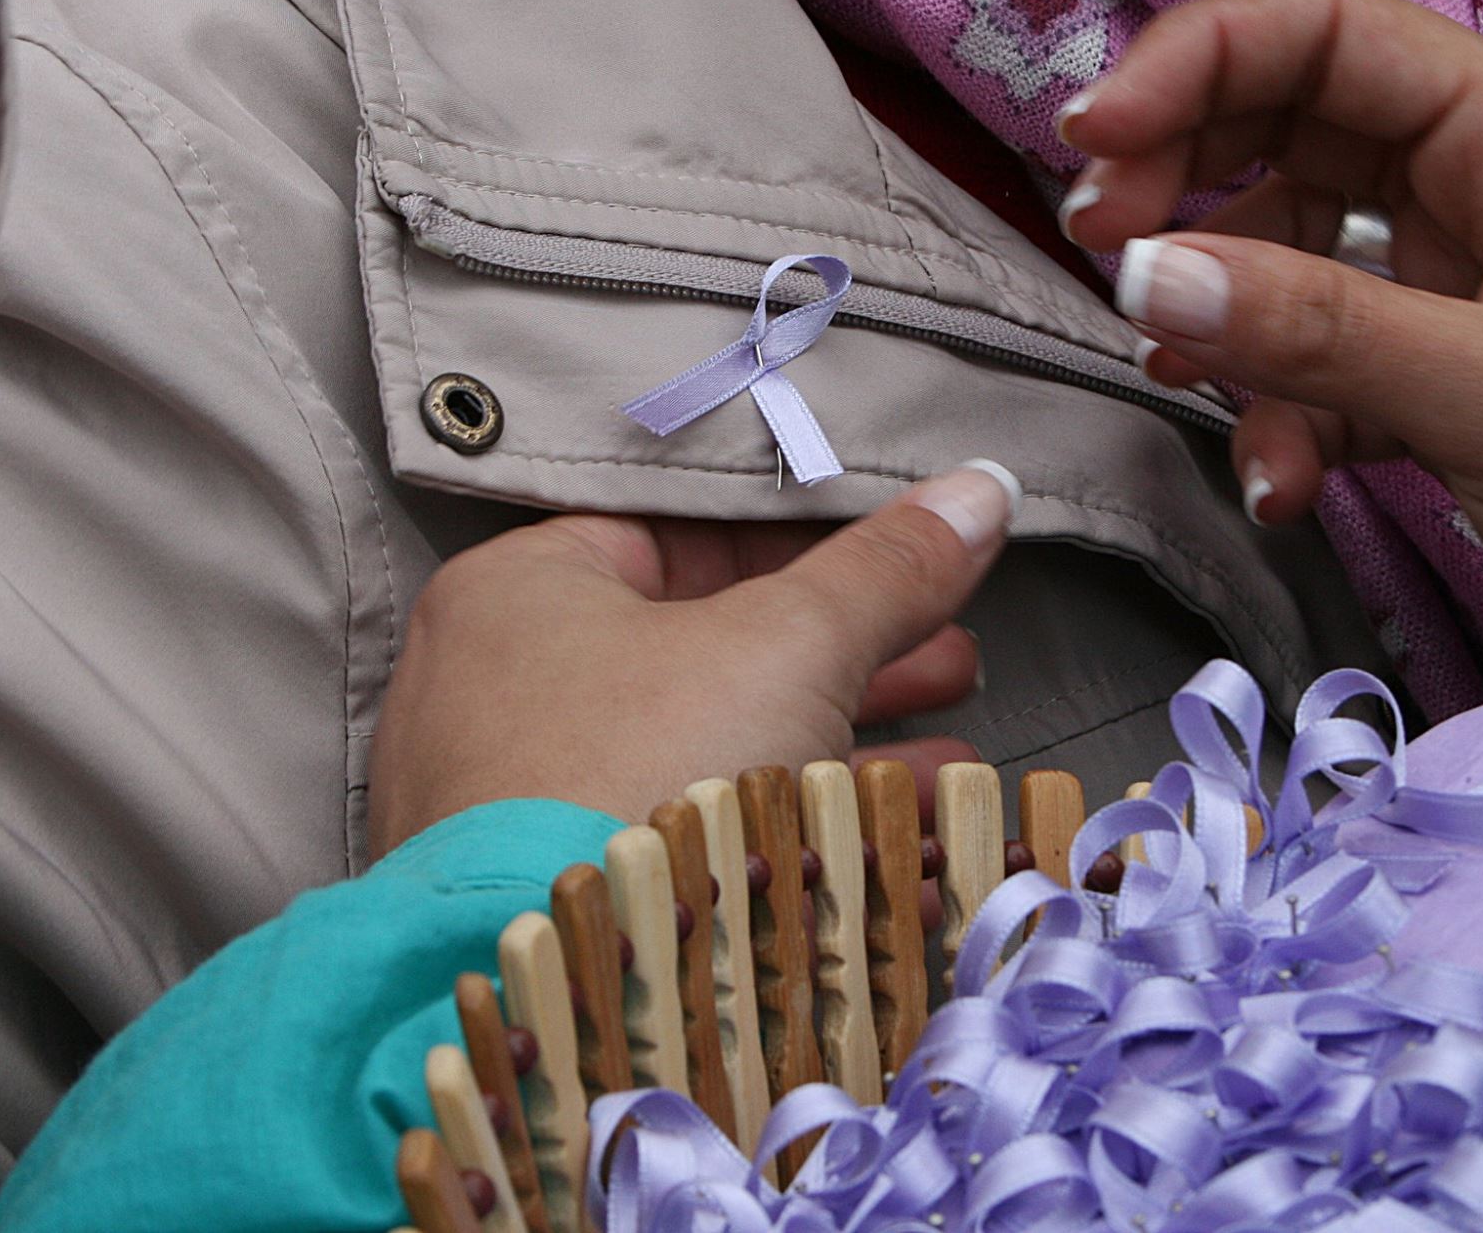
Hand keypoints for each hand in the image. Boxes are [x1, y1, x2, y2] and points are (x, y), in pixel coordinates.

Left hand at [367, 462, 1020, 850]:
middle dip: (850, 655)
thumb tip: (982, 487)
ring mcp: (520, 798)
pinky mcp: (557, 890)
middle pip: (707, 644)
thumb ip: (887, 570)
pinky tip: (897, 836)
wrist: (558, 996)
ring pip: (707, 745)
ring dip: (839, 745)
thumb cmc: (646, 772)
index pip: (678, 534)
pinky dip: (786, 825)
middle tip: (949, 656)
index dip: (807, 545)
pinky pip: (685, 830)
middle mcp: (499, 686)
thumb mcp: (791, 645)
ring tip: (955, 751)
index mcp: (519, 591)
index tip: (903, 564)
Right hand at [1058, 0, 1482, 722]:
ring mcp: (1461, 287)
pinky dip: (1278, 412)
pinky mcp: (1442, 384)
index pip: (1326, 37)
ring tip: (1186, 384)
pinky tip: (1274, 479)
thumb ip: (1315, 327)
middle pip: (1288, 134)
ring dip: (1230, 322)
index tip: (1089, 139)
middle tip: (1103, 254)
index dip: (1193, 66)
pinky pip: (1318, 364)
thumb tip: (1144, 270)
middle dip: (1187, 187)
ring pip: (1289, 256)